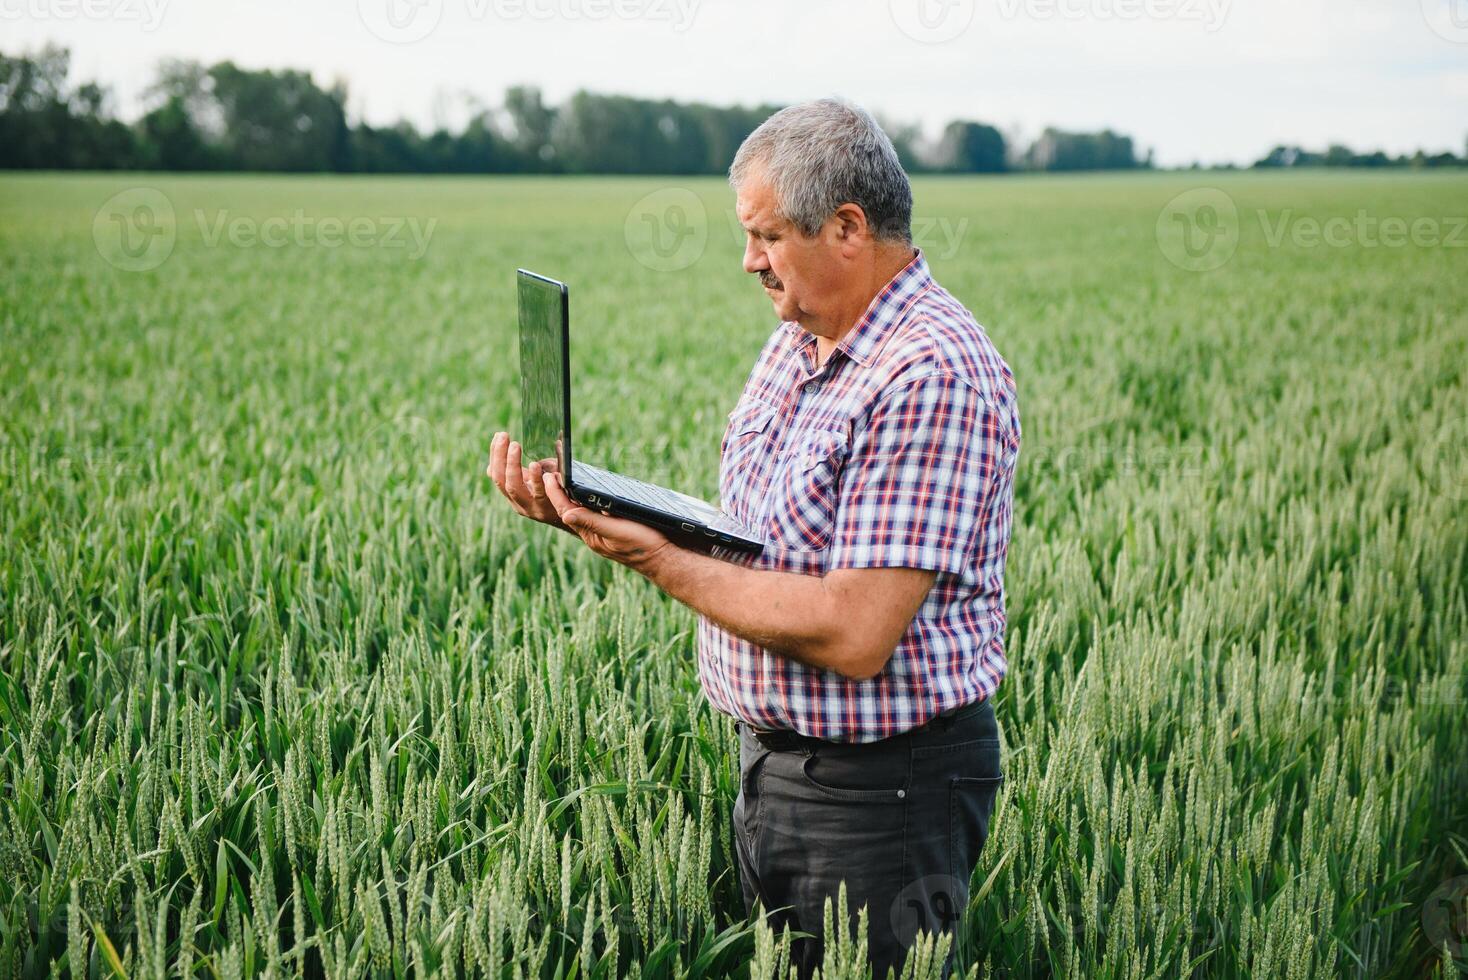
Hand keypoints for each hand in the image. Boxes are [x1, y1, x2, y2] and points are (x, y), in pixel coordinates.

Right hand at [486, 431, 569, 531]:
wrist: (576, 517)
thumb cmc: (555, 492)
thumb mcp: (535, 479)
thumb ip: (522, 467)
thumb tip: (505, 445)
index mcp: (513, 494)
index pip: (496, 474)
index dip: (495, 455)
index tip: (498, 435)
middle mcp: (518, 502)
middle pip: (501, 480)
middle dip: (501, 457)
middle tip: (505, 437)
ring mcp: (532, 507)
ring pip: (515, 487)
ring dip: (513, 465)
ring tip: (516, 446)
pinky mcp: (548, 509)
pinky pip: (539, 493)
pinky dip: (536, 479)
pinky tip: (535, 465)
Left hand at [539, 469, 673, 571]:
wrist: (660, 560)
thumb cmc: (641, 545)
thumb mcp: (616, 531)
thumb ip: (591, 523)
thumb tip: (565, 514)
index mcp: (590, 534)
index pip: (567, 510)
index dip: (556, 493)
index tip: (549, 477)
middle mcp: (592, 534)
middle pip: (568, 510)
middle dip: (556, 493)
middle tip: (548, 474)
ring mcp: (600, 534)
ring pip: (578, 513)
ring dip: (567, 497)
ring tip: (560, 481)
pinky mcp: (610, 532)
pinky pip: (590, 515)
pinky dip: (583, 502)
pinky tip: (584, 495)